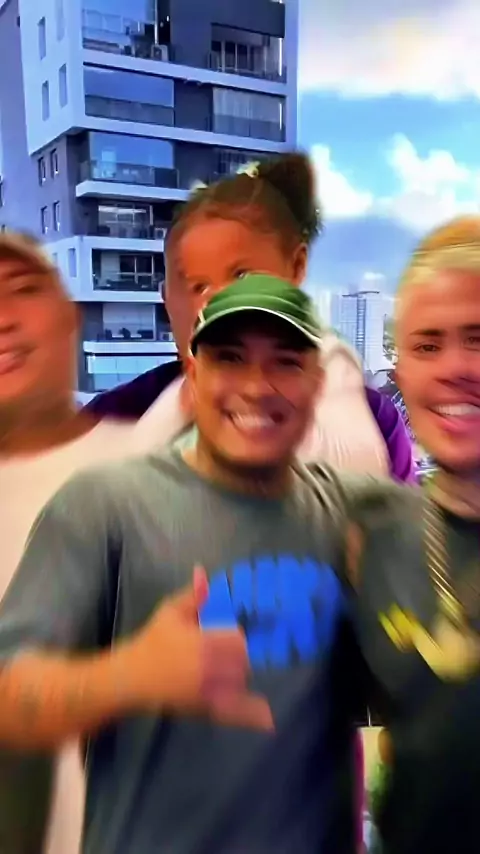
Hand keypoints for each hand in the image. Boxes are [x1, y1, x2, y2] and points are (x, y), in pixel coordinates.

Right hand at [124, 568, 273, 730]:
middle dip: (241, 655)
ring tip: (228, 667)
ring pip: (240, 682)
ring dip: (241, 674)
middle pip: (244, 661)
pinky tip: (270, 718)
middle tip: (229, 651)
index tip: (233, 634)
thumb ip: (192, 595)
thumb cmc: (152, 641)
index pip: (239, 640)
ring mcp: (208, 693)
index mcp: (203, 643)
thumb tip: (203, 572)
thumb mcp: (170, 612)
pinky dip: (252, 716)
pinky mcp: (205, 710)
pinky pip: (235, 713)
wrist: (131, 678)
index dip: (238, 637)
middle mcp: (209, 670)